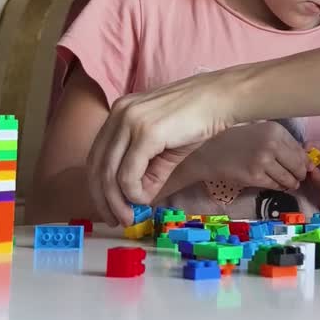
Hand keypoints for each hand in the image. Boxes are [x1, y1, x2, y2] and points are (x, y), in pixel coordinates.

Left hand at [87, 67, 241, 225]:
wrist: (222, 99)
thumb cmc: (198, 118)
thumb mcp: (165, 146)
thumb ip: (148, 170)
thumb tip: (137, 199)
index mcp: (119, 112)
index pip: (97, 155)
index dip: (98, 186)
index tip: (109, 207)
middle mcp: (118, 114)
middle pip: (97, 165)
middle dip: (104, 199)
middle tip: (115, 220)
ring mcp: (130, 121)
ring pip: (110, 172)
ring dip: (118, 201)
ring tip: (129, 217)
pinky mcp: (146, 132)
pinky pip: (129, 173)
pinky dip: (133, 193)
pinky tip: (144, 199)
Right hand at [181, 120, 309, 191]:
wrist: (209, 151)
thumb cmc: (236, 139)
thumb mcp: (262, 132)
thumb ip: (283, 143)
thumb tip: (307, 161)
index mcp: (276, 130)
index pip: (300, 150)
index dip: (303, 161)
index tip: (303, 167)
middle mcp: (272, 143)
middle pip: (298, 165)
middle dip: (300, 174)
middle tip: (298, 178)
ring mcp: (263, 160)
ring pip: (288, 178)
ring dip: (291, 183)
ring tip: (290, 183)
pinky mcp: (254, 176)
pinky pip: (275, 185)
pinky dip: (279, 187)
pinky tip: (276, 184)